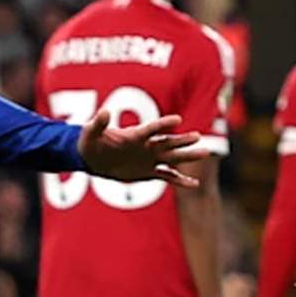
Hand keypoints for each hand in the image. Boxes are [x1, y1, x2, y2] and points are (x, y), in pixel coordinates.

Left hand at [77, 109, 205, 187]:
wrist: (93, 159)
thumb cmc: (90, 143)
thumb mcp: (90, 134)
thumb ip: (97, 124)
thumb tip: (103, 112)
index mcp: (134, 135)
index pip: (152, 129)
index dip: (164, 124)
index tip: (178, 120)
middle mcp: (146, 145)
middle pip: (168, 142)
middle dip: (182, 140)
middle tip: (198, 136)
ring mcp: (149, 158)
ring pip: (173, 157)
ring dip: (188, 156)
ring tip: (205, 152)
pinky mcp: (149, 172)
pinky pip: (168, 176)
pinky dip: (180, 180)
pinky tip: (194, 184)